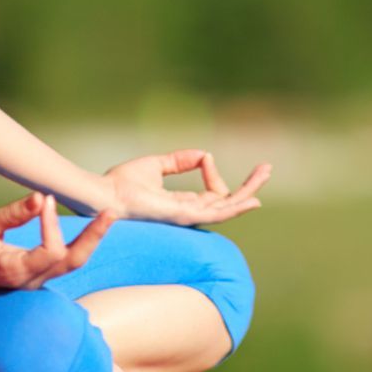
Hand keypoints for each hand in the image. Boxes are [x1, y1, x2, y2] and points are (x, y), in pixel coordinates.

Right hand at [0, 191, 115, 289]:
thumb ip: (12, 213)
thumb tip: (42, 197)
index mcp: (13, 271)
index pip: (50, 251)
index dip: (53, 224)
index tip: (45, 200)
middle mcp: (28, 282)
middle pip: (72, 262)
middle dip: (94, 236)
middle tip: (111, 211)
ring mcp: (34, 283)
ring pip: (71, 263)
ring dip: (91, 240)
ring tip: (107, 216)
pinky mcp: (36, 277)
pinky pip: (64, 262)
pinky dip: (79, 244)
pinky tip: (90, 227)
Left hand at [102, 149, 270, 225]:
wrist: (104, 193)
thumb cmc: (122, 183)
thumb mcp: (156, 165)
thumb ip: (181, 160)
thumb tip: (205, 154)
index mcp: (182, 203)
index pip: (214, 195)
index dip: (219, 177)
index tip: (207, 158)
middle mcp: (188, 213)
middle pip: (227, 203)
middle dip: (248, 188)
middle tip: (267, 170)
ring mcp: (187, 217)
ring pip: (227, 208)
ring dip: (248, 192)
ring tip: (265, 174)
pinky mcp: (183, 216)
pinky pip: (216, 212)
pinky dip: (236, 206)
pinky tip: (251, 199)